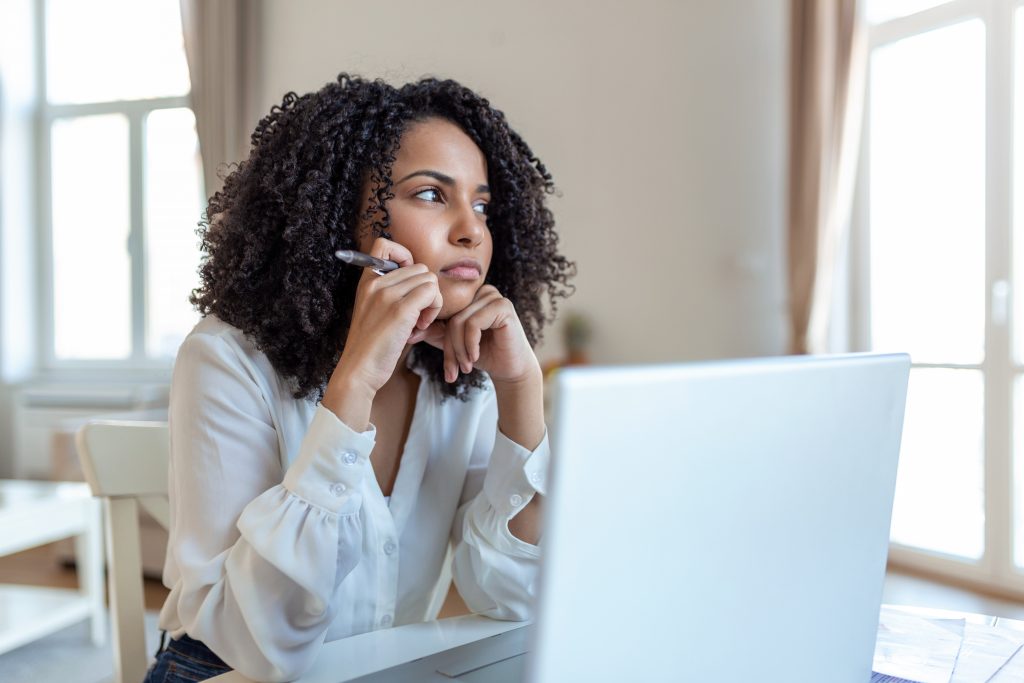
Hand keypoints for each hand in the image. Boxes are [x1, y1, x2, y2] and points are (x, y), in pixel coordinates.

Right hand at [330, 238, 442, 396]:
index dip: (405, 258)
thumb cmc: (371, 347)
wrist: (358, 370)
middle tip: (417, 315)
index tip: (408, 286)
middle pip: (419, 268)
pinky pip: (432, 293)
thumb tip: (424, 287)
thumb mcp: (375, 312)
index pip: (385, 244)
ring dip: (432, 302)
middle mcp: (375, 282)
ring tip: (418, 323)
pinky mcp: (400, 309)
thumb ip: (392, 295)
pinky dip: (433, 310)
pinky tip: (420, 327)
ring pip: (429, 279)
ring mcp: (387, 294)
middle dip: (425, 291)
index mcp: (366, 281)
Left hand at [409, 285, 539, 385]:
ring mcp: (493, 296)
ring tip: (465, 367)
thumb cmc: (484, 354)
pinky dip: (471, 345)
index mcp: (469, 295)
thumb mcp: (454, 344)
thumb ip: (434, 334)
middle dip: (450, 348)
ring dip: (460, 350)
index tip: (443, 363)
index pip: (443, 312)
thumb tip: (410, 332)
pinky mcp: (503, 306)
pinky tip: (475, 358)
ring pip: (459, 321)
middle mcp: (481, 291)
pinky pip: (473, 324)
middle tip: (452, 371)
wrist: (511, 368)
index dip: (438, 337)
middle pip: (451, 317)